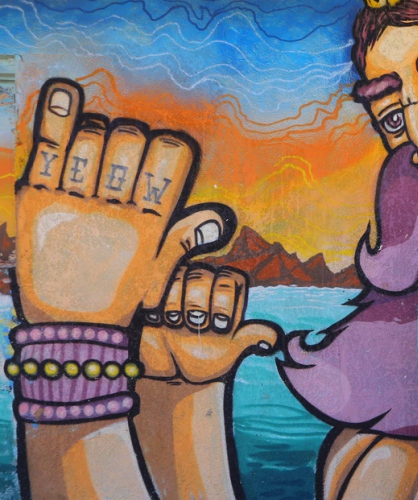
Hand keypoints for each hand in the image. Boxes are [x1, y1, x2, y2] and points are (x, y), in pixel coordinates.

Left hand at [15, 78, 233, 325]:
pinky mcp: (37, 203)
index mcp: (151, 223)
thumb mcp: (157, 269)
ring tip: (94, 146)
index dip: (169, 147)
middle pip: (130, 140)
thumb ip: (184, 236)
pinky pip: (49, 149)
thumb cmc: (119, 298)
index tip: (160, 152)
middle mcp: (115, 210)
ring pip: (93, 139)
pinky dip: (56, 116)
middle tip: (120, 156)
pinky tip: (66, 90)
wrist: (69, 330)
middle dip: (130, 139)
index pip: (170, 158)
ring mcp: (74, 203)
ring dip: (98, 132)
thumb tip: (220, 219)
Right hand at [139, 264, 279, 382]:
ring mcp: (177, 284)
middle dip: (200, 306)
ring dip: (179, 307)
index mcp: (227, 293)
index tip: (219, 328)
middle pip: (204, 274)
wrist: (167, 371)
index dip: (224, 302)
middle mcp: (204, 283)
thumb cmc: (202, 359)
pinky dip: (160, 306)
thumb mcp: (230, 351)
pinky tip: (159, 321)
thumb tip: (273, 339)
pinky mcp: (152, 291)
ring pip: (180, 276)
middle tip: (197, 328)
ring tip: (178, 327)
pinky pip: (156, 284)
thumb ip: (250, 337)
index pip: (231, 277)